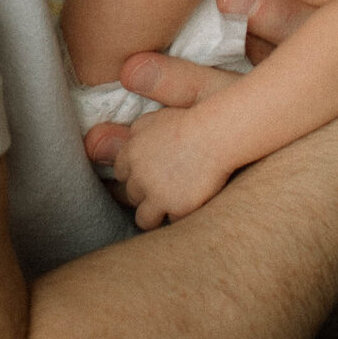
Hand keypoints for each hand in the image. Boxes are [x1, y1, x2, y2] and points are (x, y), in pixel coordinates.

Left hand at [86, 104, 232, 228]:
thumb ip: (139, 129)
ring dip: (156, 213)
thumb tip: (129, 136)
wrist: (216, 134)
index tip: (149, 174)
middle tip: (165, 187)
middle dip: (146, 193)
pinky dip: (180, 216)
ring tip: (171, 206)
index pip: (121, 173)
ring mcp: (156, 195)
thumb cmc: (193, 120)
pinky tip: (190, 206)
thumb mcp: (159, 116)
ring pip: (144, 219)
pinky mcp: (176, 209)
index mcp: (132, 152)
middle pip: (132, 195)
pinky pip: (171, 222)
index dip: (136, 174)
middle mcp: (139, 176)